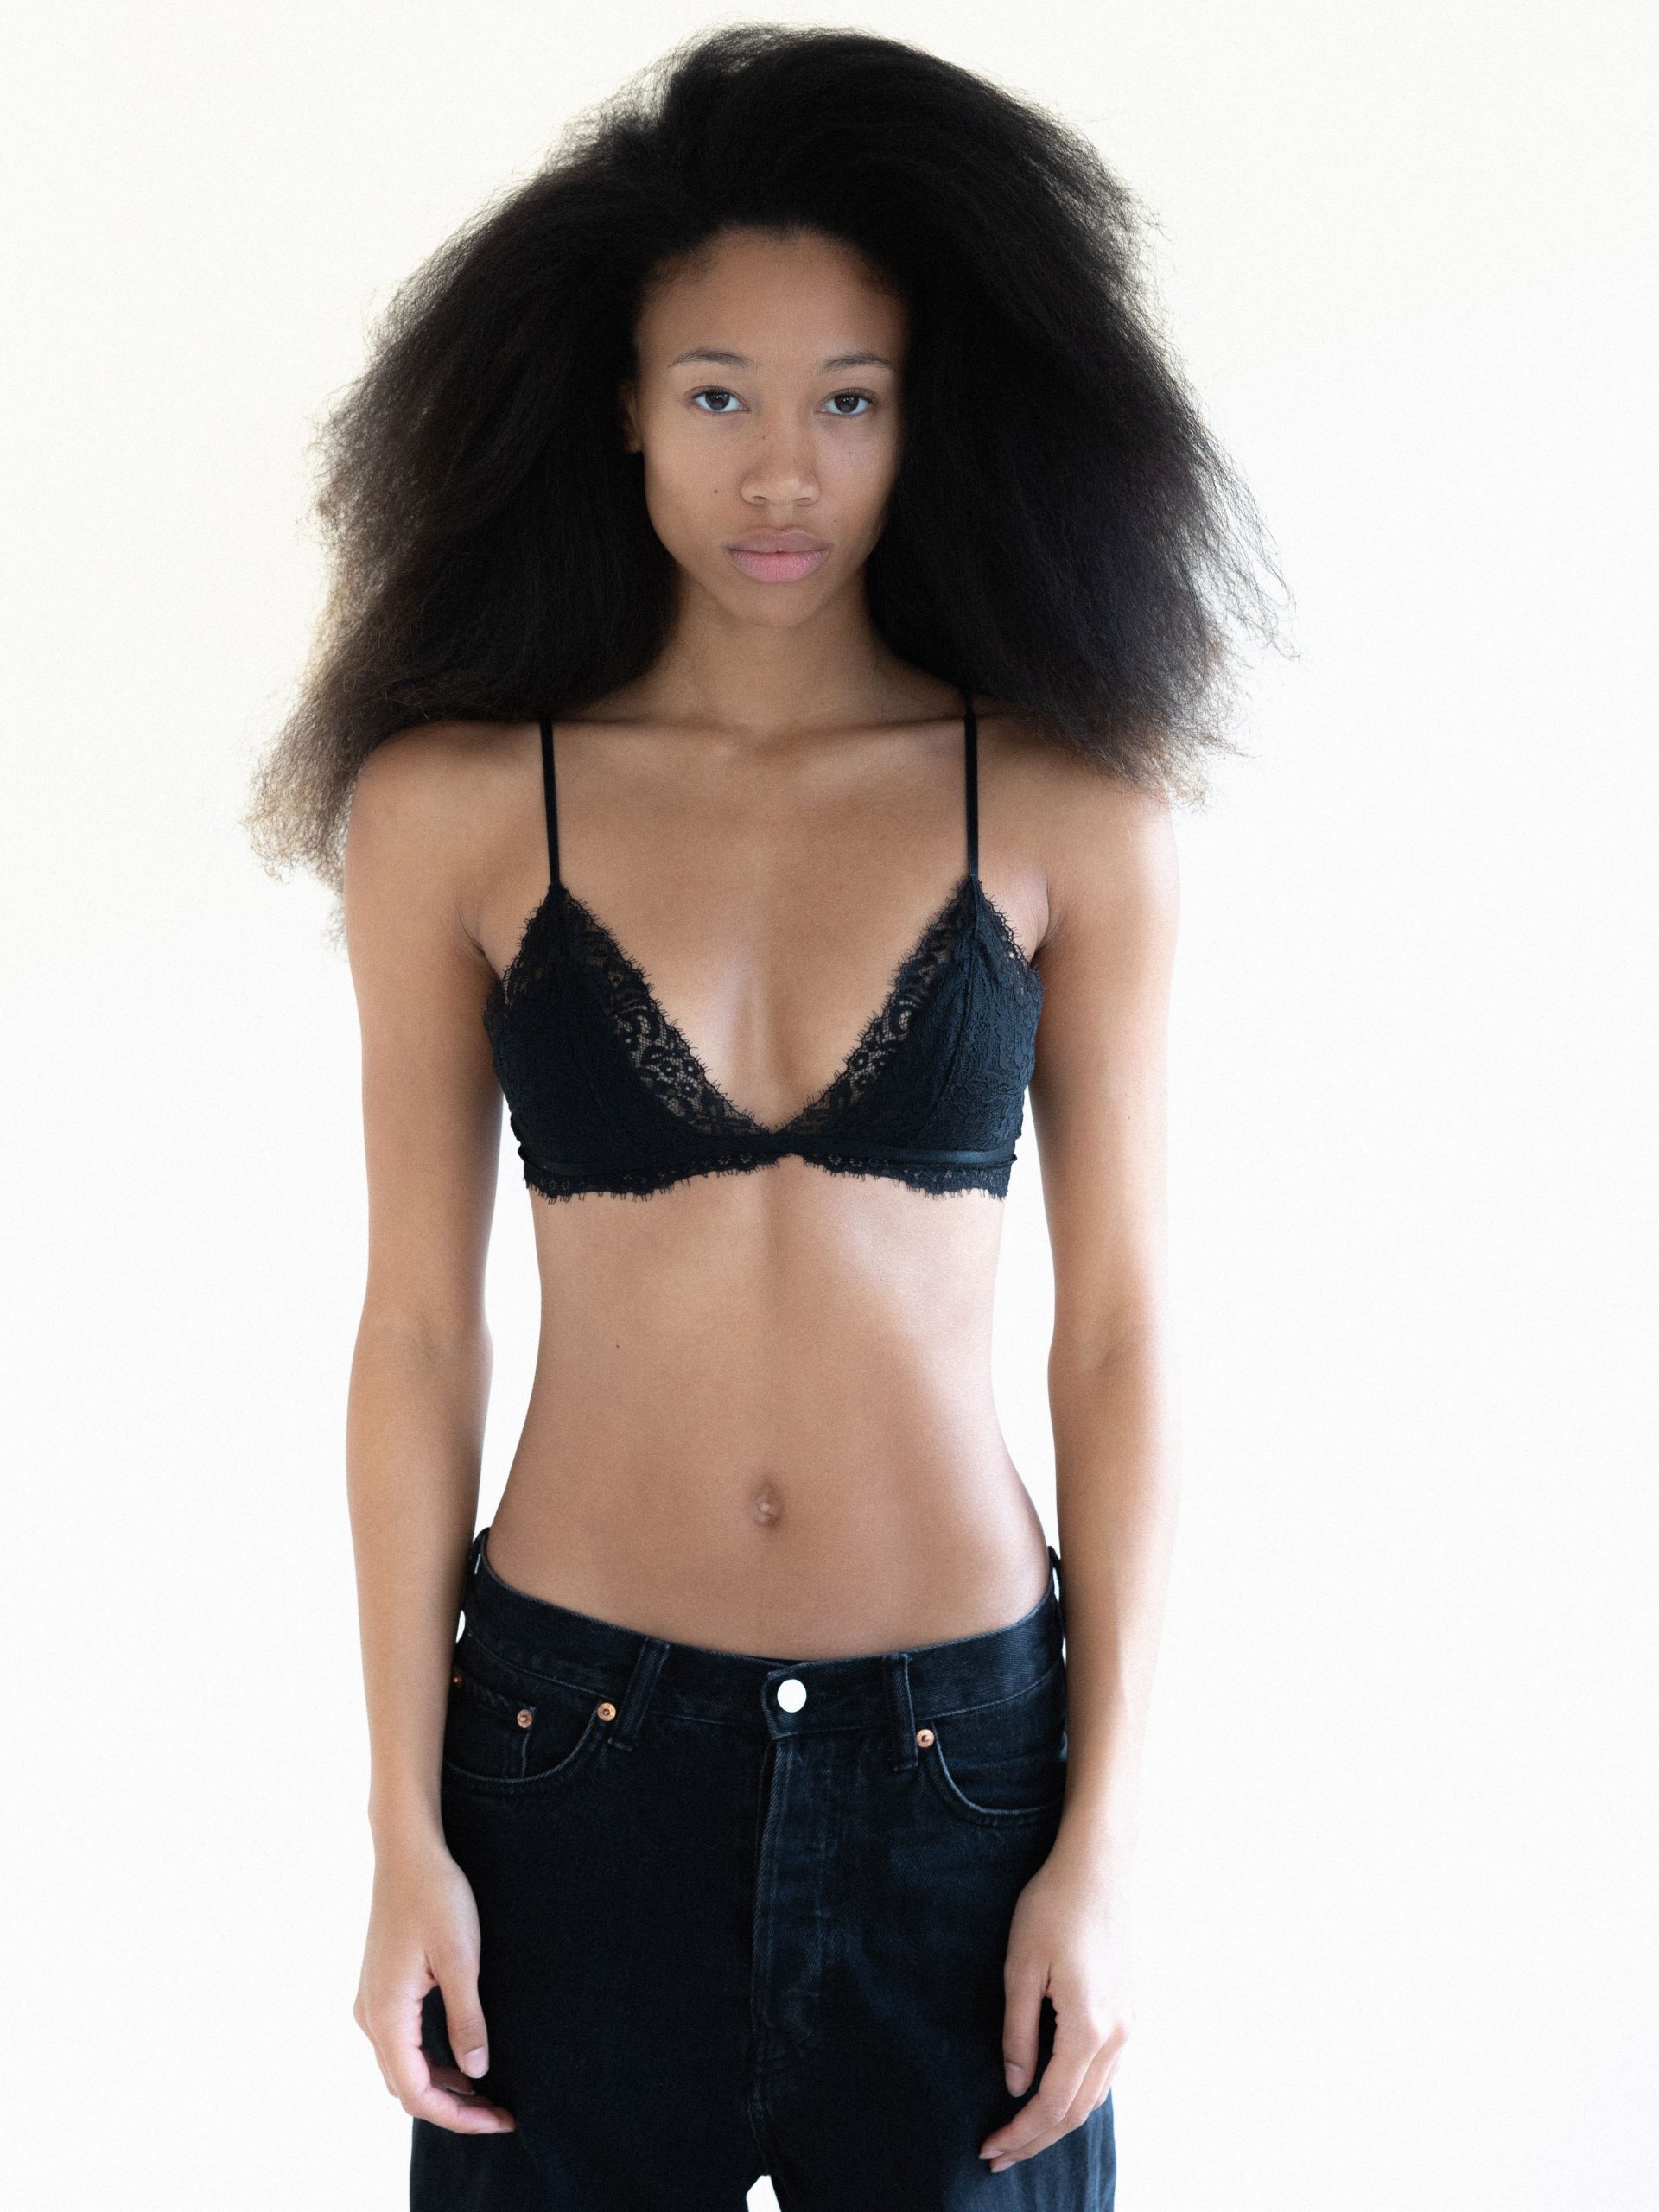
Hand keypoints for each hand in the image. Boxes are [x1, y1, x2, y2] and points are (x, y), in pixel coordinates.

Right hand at [354, 1834, 517, 2133]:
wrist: (406, 1850)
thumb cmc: (436, 1895)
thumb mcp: (461, 1958)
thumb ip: (467, 2018)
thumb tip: (476, 2072)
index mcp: (387, 2015)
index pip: (418, 2093)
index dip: (459, 2116)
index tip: (501, 2119)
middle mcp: (371, 2017)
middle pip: (406, 2089)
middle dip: (452, 2109)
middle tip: (500, 2112)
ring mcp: (371, 2003)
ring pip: (401, 2068)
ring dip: (440, 2087)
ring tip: (487, 2092)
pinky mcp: (380, 1989)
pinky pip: (400, 2044)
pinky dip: (429, 2062)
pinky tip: (460, 2057)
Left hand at [979, 1838, 1133, 2173]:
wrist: (1098, 1866)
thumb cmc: (1052, 1907)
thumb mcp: (1020, 1968)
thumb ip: (1018, 2033)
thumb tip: (1015, 2086)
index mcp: (1088, 2028)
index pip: (1050, 2104)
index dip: (1019, 2133)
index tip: (988, 2149)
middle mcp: (1116, 2035)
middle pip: (1076, 2111)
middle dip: (1035, 2139)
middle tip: (997, 2156)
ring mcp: (1128, 2024)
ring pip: (1094, 2096)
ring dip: (1057, 2122)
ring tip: (1020, 2135)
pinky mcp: (1128, 2011)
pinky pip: (1105, 2073)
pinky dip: (1077, 2096)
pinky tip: (1053, 2096)